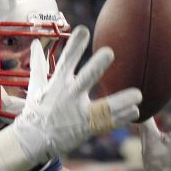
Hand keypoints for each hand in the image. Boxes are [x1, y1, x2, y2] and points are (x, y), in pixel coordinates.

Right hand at [10, 26, 142, 163]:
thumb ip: (39, 64)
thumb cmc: (37, 111)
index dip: (74, 46)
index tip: (83, 30)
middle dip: (95, 67)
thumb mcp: (36, 87)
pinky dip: (121, 118)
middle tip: (109, 52)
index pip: (65, 61)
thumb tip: (36, 43)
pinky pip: (106, 123)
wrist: (33, 140)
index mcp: (57, 84)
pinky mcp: (85, 128)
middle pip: (84, 80)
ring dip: (120, 101)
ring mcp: (77, 114)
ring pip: (102, 107)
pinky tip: (135, 111)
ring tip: (138, 95)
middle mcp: (68, 97)